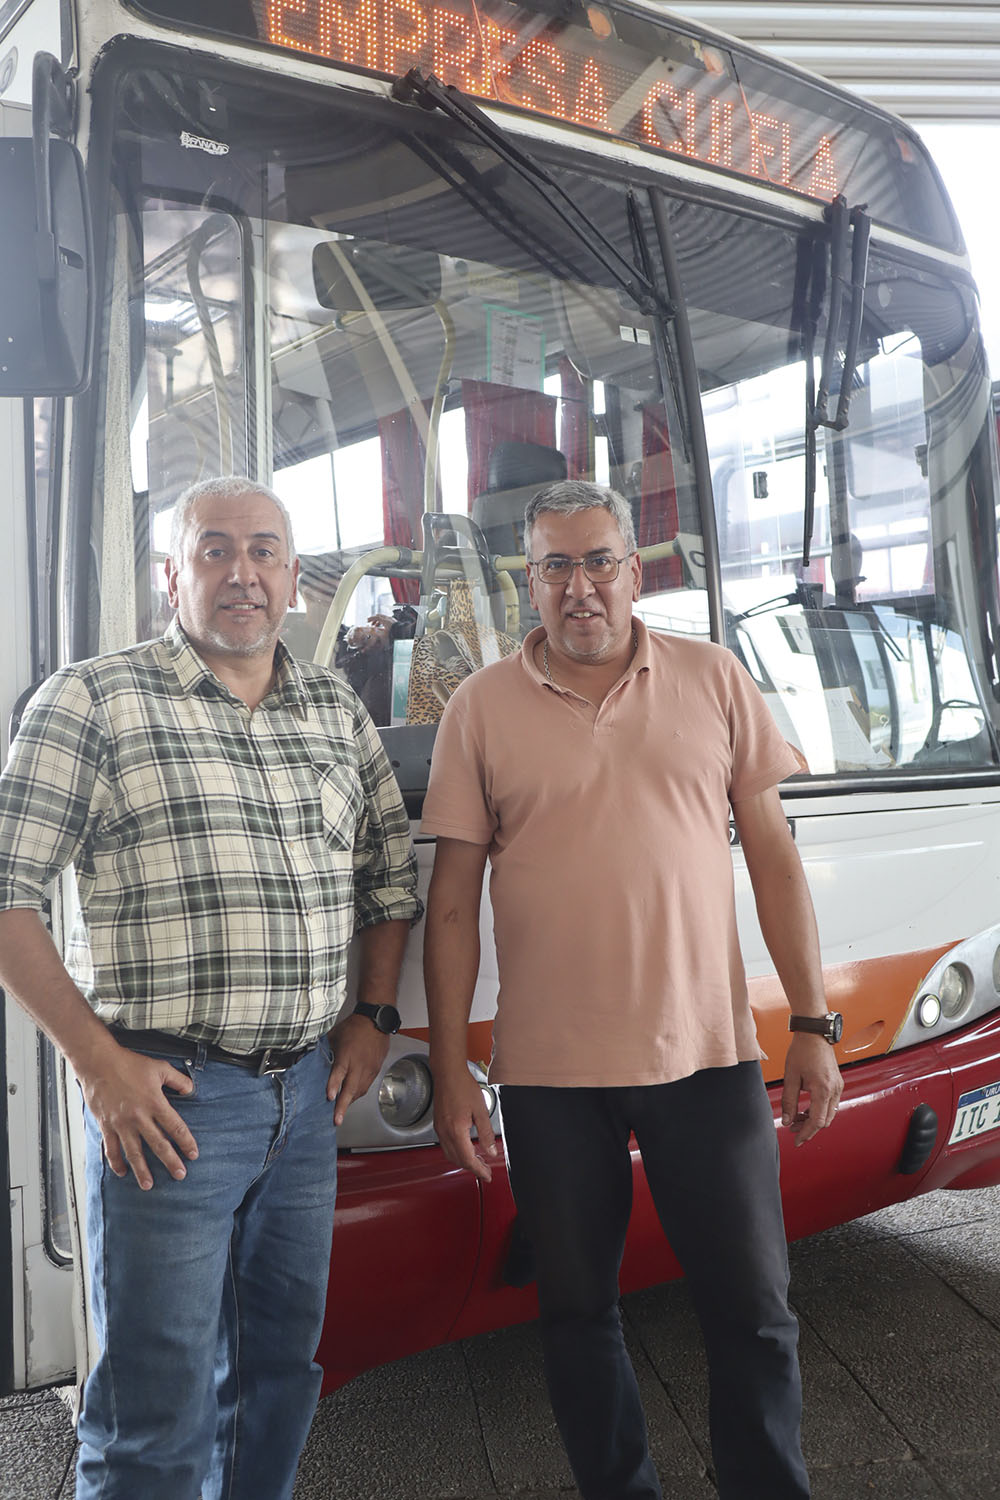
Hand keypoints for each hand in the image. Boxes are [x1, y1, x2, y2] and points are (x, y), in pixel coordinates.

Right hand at [79, 1042, 197, 1190]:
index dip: (185, 1142)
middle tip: (180, 1175)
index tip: (193, 1154)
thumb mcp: (160, 1067)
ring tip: (149, 1185)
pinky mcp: (106, 1125)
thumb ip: (178, 1080)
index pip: (175, 1127)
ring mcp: (121, 1123)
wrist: (99, 1063)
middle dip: (170, 1161)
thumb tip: (191, 1089)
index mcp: (154, 1102)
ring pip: (134, 1152)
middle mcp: (139, 1116)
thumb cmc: (129, 1064)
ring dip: (141, 1170)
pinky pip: (111, 1148)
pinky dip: (116, 1162)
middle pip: (158, 1144)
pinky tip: (122, 1172)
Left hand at [327, 1013, 389, 1125]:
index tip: (329, 1097)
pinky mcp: (375, 1070)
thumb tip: (307, 1056)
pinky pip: (366, 1086)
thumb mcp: (334, 1035)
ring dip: (350, 1102)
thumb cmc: (354, 1027)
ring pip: (359, 1090)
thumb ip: (324, 1049)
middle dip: (343, 1105)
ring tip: (341, 1112)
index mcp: (346, 1054)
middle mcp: (359, 1064)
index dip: (334, 1085)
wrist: (376, 1021)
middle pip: (351, 1088)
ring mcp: (369, 1068)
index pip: (339, 1072)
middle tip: (337, 1120)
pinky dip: (357, 1094)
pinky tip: (351, 1097)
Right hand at [432, 1063, 497, 1182]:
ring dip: (464, 1161)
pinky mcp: (438, 1125)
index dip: (479, 1170)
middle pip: (458, 1160)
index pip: (468, 1159)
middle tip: (485, 1170)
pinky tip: (466, 1148)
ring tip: (478, 1161)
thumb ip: (486, 1133)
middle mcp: (445, 1132)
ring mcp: (440, 1129)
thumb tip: (491, 1151)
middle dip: (472, 1168)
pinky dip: (457, 1152)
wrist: (448, 1073)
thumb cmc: (463, 1087)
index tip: (487, 1175)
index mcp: (457, 1130)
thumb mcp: (481, 1110)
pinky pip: (446, 1145)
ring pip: (450, 1154)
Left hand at [781, 1032, 843, 1145]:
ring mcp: (838, 1086)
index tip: (796, 1141)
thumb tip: (786, 1121)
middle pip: (825, 1121)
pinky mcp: (837, 1083)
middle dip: (809, 1128)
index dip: (806, 1133)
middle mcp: (834, 1089)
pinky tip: (805, 1109)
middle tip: (792, 1129)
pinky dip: (819, 1110)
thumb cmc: (801, 1050)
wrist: (814, 1033)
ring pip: (829, 1114)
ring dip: (814, 1120)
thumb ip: (788, 1101)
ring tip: (796, 1119)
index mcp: (823, 1089)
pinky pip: (830, 1104)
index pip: (816, 1121)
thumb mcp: (790, 1076)